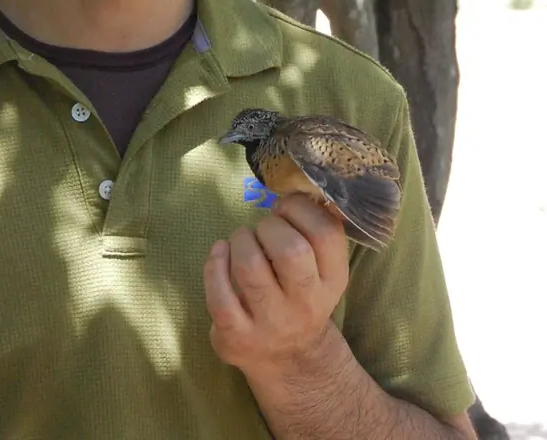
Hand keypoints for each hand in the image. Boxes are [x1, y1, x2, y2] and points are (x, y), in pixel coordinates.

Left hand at [203, 194, 349, 379]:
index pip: (325, 232)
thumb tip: (300, 186)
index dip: (300, 208)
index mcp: (332, 278)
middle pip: (289, 249)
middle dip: (269, 226)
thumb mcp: (322, 267)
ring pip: (250, 265)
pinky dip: (214, 264)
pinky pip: (219, 294)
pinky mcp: (236, 336)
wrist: (290, 360)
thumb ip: (316, 228)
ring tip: (242, 241)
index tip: (285, 208)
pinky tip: (219, 253)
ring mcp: (270, 322)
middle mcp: (306, 303)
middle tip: (264, 230)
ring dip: (240, 239)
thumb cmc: (300, 293)